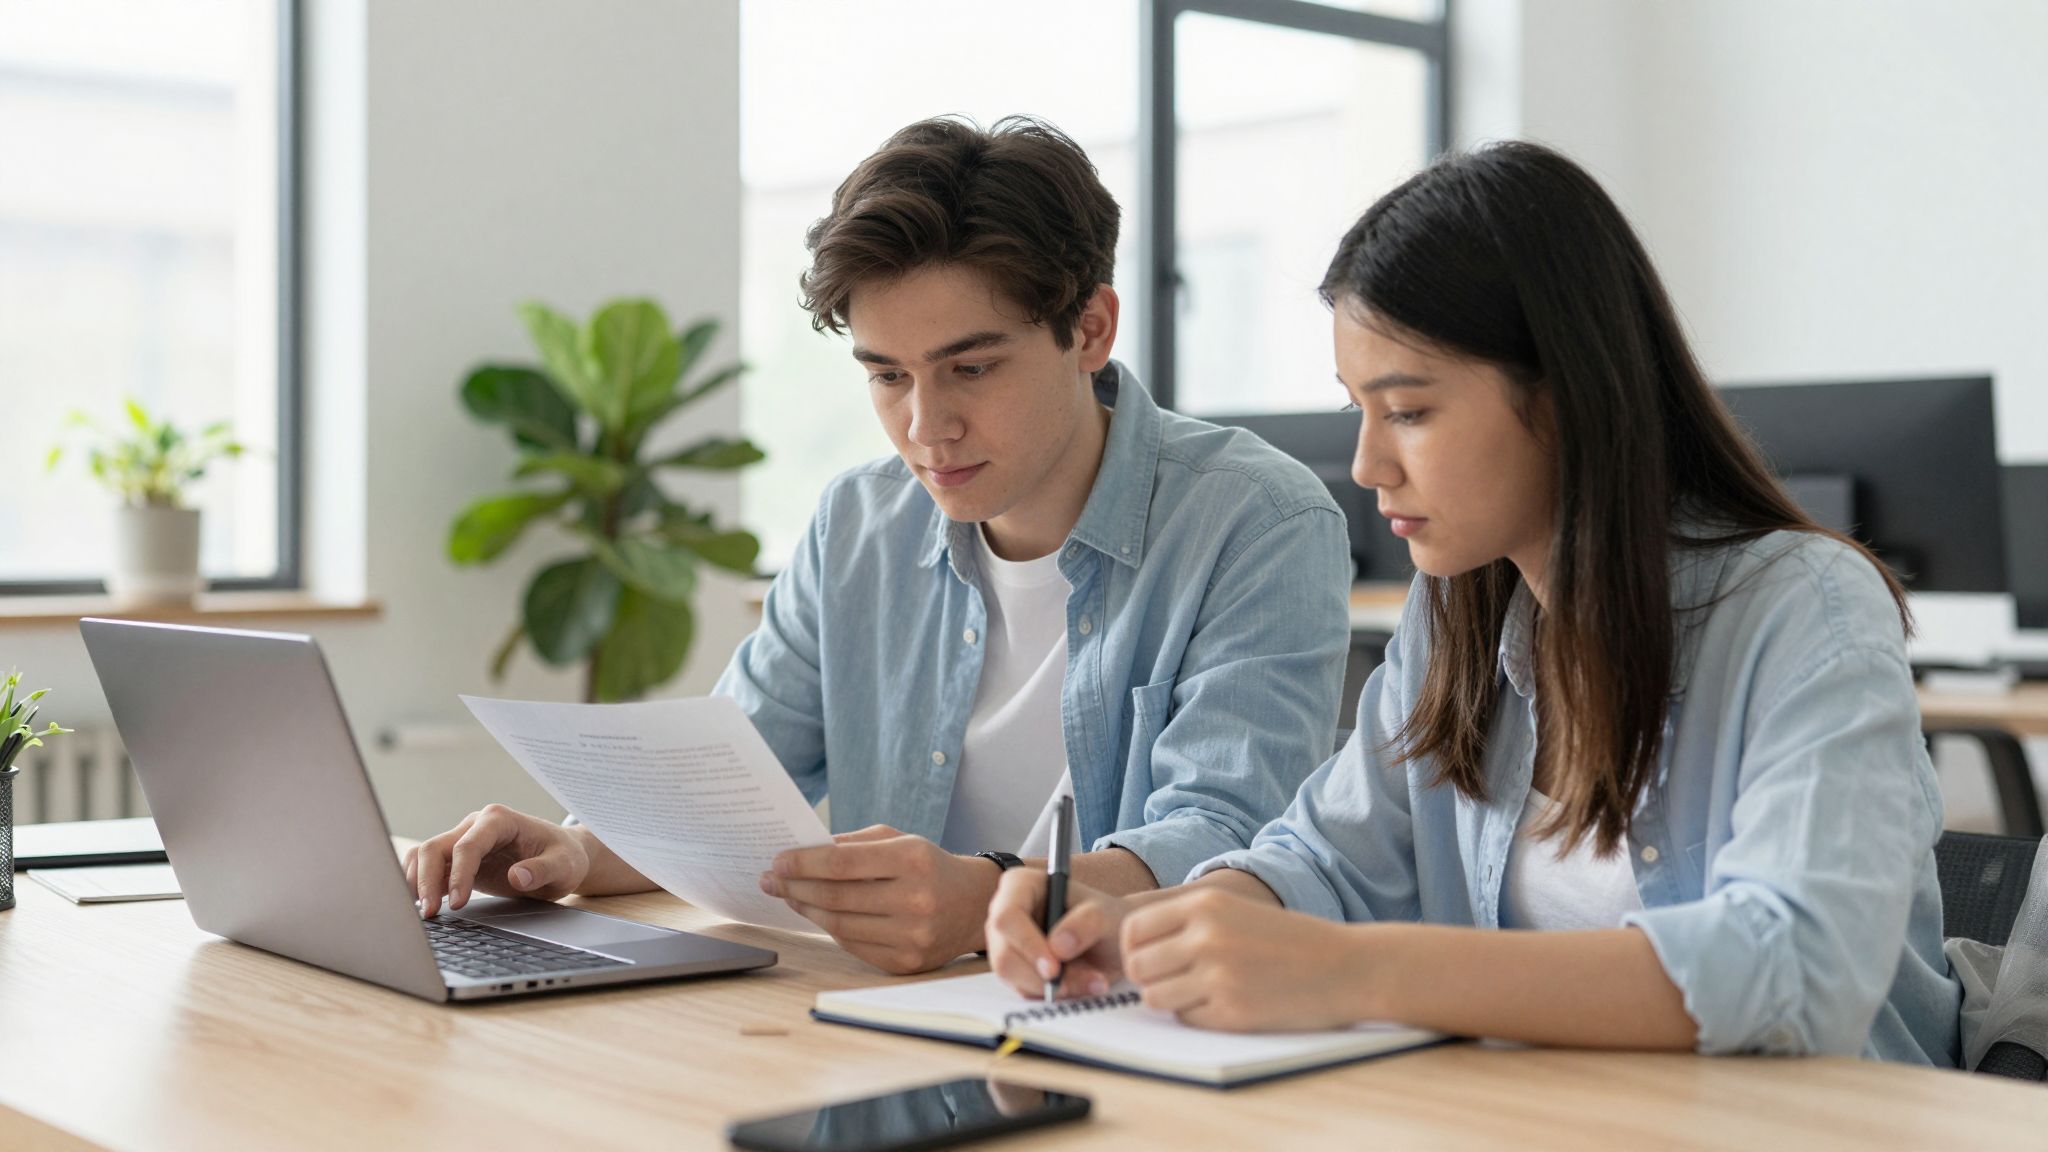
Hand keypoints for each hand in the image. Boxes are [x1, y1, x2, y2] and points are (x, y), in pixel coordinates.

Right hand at [404, 803, 590, 915]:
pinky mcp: (458, 859)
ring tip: (421, 912)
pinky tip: (420, 905)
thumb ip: (542, 869)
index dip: (459, 874)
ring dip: (416, 881)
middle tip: (430, 914)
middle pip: (435, 847)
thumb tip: (517, 876)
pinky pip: (428, 866)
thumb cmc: (564, 857)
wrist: (562, 856)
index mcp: (499, 820)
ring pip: (424, 855)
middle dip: (427, 880)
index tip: (458, 903)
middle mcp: (475, 825)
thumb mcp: (564, 866)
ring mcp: (463, 840)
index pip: (468, 845)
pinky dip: (419, 883)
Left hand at [759, 826, 998, 973]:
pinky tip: (817, 914)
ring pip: (839, 925)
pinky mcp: (906, 962)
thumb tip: (802, 853)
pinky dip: (830, 929)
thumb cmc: (929, 867)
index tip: (777, 862)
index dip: (803, 863)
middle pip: (836, 896)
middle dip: (795, 887)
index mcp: (913, 860)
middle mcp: (915, 900)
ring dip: (806, 909)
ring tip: (789, 896)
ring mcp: (912, 936)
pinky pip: (853, 945)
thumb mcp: (900, 841)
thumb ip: (853, 843)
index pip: (842, 862)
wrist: (974, 906)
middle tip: (771, 880)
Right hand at [984, 870, 1136, 1000]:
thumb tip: (1057, 947)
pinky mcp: (1015, 969)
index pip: (1007, 917)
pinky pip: (1024, 990)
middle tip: (1073, 986)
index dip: (1026, 945)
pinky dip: (1053, 995)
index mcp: (1021, 886)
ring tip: (1089, 982)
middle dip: (1038, 976)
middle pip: (1003, 954)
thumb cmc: (1108, 918)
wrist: (1114, 942)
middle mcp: (1006, 913)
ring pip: (1012, 977)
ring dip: (1051, 988)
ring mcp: (1006, 943)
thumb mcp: (1106, 915)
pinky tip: (1080, 985)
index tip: (1054, 969)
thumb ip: (1085, 924)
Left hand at [1120, 886, 1371, 1031]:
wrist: (1346, 966)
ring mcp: (1217, 975)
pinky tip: (1230, 1003)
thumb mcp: (1234, 911)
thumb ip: (1186, 923)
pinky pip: (1187, 1018)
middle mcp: (1205, 936)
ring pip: (1154, 997)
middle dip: (1150, 977)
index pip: (1133, 930)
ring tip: (1204, 992)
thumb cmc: (1289, 940)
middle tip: (1178, 980)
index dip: (1135, 949)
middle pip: (1137, 966)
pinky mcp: (1232, 1012)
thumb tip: (1132, 951)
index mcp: (1204, 904)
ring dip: (1172, 999)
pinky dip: (1200, 1016)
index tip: (1152, 959)